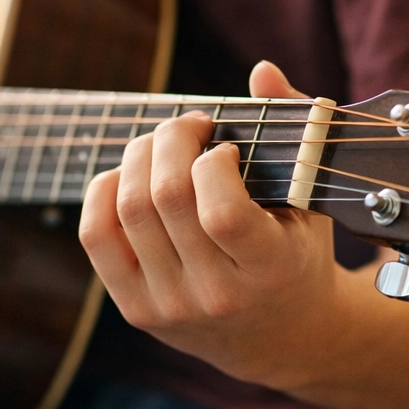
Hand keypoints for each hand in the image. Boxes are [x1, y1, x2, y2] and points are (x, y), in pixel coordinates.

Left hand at [79, 61, 342, 389]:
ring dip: (139, 156)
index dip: (214, 162)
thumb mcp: (311, 200)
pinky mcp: (136, 310)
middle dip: (171, 139)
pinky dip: (106, 189)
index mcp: (270, 270)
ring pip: (128, 208)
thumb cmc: (298, 253)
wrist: (281, 337)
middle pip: (166, 198)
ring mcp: (171, 307)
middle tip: (189, 126)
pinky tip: (132, 175)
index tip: (227, 149)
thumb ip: (296, 131)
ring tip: (163, 146)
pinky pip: (97, 233)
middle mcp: (217, 296)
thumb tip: (260, 70)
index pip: (222, 212)